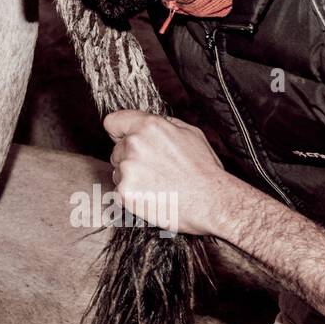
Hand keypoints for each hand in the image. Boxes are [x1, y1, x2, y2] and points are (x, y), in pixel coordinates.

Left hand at [103, 109, 243, 236]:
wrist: (211, 202)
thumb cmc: (204, 170)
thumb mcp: (190, 133)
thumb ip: (163, 124)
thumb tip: (149, 122)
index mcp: (148, 126)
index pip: (113, 122)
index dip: (119, 131)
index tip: (122, 138)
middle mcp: (134, 144)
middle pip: (117, 149)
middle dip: (130, 157)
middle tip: (155, 168)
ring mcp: (128, 169)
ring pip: (118, 170)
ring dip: (132, 176)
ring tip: (157, 182)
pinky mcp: (125, 192)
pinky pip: (120, 190)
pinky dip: (133, 194)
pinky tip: (153, 194)